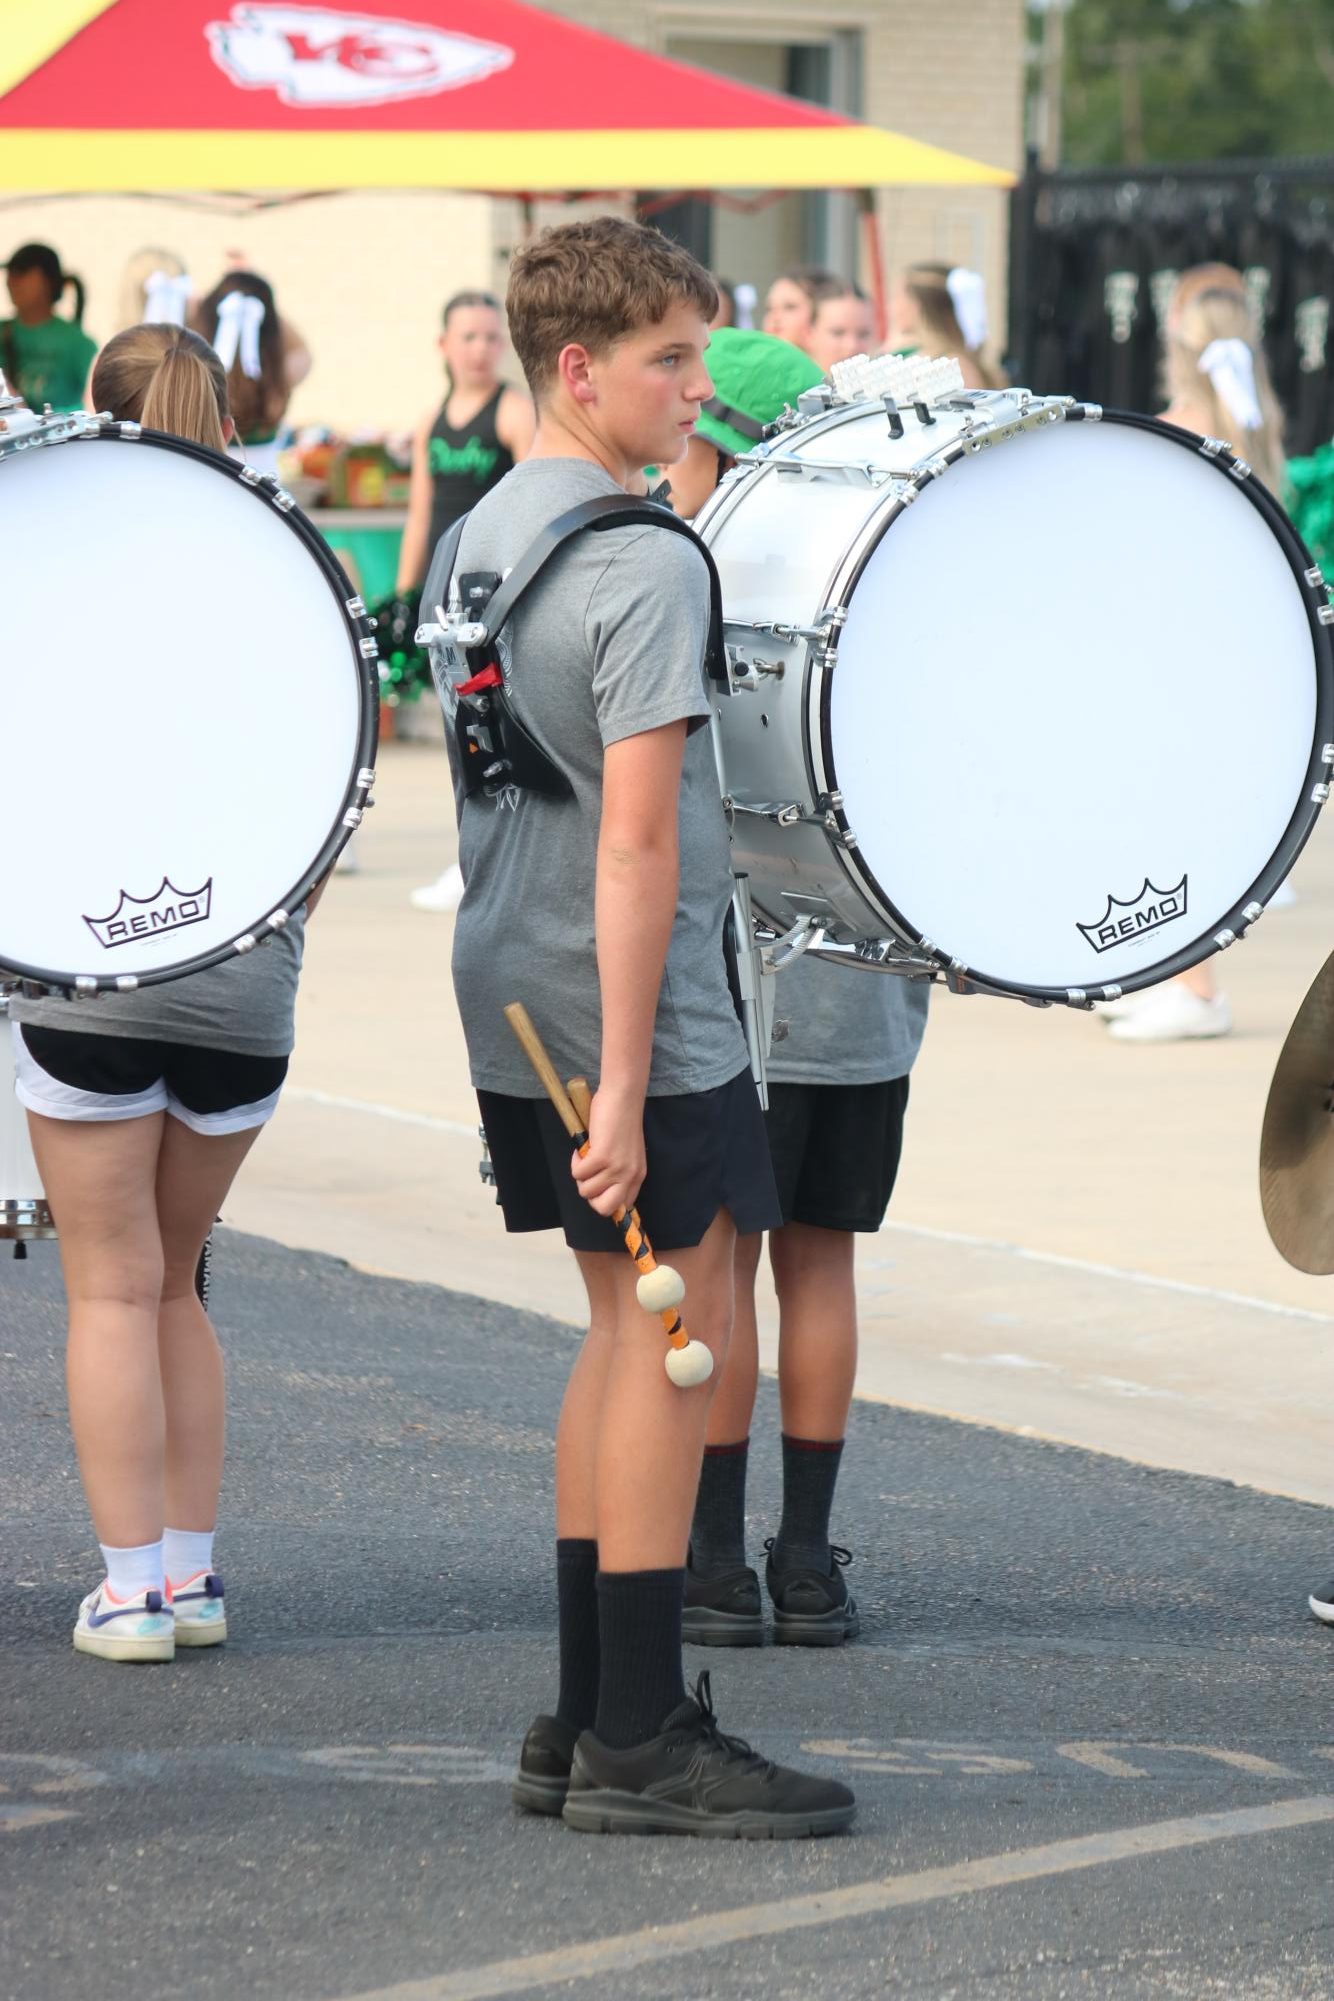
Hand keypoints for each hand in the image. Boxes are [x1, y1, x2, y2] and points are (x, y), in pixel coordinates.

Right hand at [571, 1087, 645, 1217]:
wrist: (622, 1097)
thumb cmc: (621, 1121)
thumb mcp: (626, 1154)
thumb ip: (619, 1172)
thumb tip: (598, 1190)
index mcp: (637, 1176)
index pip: (622, 1207)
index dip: (604, 1200)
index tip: (597, 1187)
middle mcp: (629, 1175)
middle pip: (604, 1209)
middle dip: (591, 1195)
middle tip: (588, 1175)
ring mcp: (616, 1168)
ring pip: (586, 1190)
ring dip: (580, 1174)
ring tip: (586, 1155)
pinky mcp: (602, 1157)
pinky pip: (578, 1173)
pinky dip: (575, 1160)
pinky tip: (583, 1147)